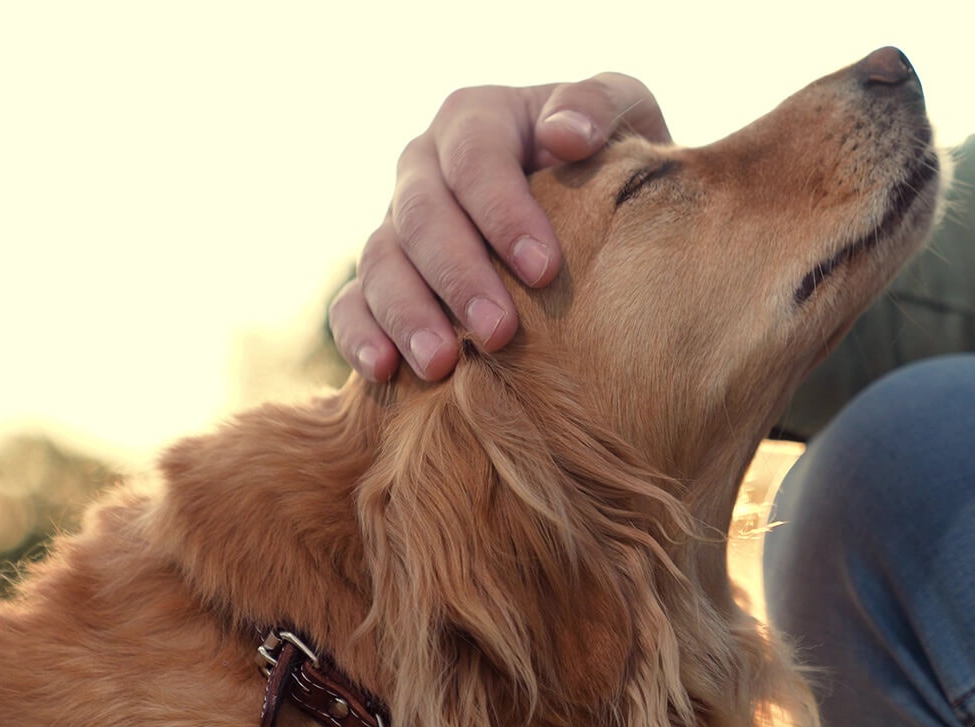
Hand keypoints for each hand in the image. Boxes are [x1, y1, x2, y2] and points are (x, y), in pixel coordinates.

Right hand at [331, 74, 670, 380]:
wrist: (593, 207)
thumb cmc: (609, 158)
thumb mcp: (623, 113)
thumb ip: (599, 105)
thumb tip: (565, 134)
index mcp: (476, 120)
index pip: (476, 158)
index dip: (503, 212)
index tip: (545, 270)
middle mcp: (424, 167)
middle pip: (421, 215)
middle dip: (457, 275)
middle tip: (499, 331)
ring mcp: (396, 223)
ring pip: (379, 262)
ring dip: (407, 314)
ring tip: (441, 365)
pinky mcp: (382, 277)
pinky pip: (351, 304)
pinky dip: (360, 336)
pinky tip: (385, 372)